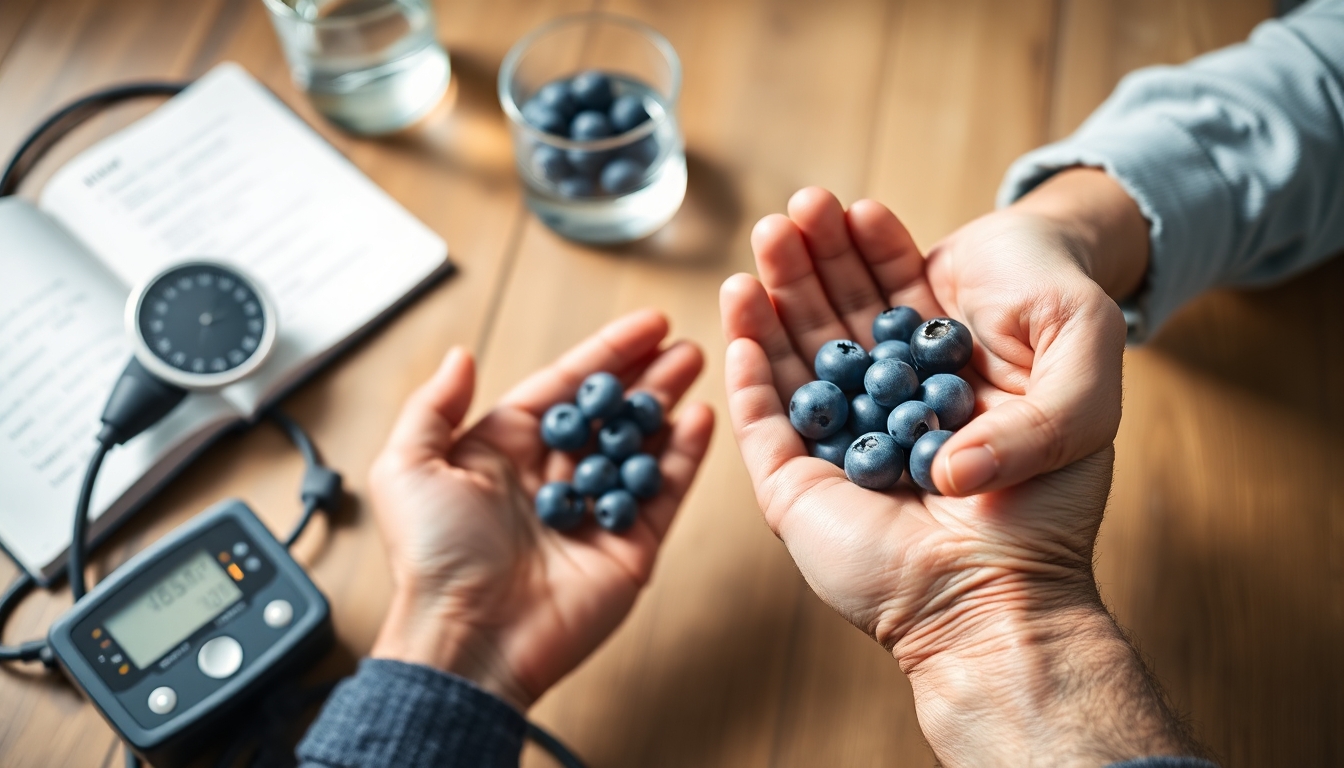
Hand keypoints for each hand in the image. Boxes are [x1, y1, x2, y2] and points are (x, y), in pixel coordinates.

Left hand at [367, 310, 713, 710]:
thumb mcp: (407, 469)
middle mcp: (552, 478)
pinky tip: (700, 420)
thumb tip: (460, 356)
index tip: (646, 325)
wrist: (467, 640)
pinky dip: (684, 457)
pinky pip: (661, 493)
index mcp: (503, 452)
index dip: (605, 355)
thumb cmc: (432, 558)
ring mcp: (595, 512)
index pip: (566, 389)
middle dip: (647, 375)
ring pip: (639, 445)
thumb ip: (433, 408)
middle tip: (683, 344)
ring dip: (668, 405)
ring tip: (698, 366)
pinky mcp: (627, 548)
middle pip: (610, 412)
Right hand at [720, 192, 1195, 764]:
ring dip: (769, 298)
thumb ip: (1022, 361)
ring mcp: (829, 450)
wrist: (998, 600)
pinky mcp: (789, 485)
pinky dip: (746, 364)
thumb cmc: (1048, 514)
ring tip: (759, 241)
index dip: (871, 255)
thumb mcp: (1075, 412)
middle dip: (810, 264)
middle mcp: (878, 417)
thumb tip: (938, 337)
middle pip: (831, 325)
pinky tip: (740, 308)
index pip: (890, 309)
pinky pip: (759, 415)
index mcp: (933, 395)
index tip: (855, 206)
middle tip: (792, 209)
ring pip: (788, 359)